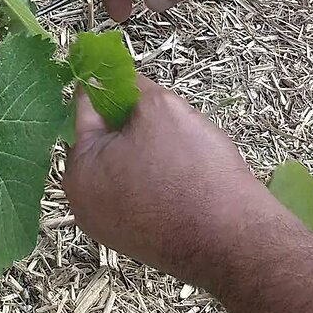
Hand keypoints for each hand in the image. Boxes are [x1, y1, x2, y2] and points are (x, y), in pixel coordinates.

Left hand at [62, 74, 288, 287]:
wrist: (234, 241)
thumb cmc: (192, 170)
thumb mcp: (160, 107)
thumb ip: (132, 87)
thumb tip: (120, 78)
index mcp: (78, 170)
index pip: (85, 109)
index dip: (110, 85)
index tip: (128, 72)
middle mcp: (82, 203)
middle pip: (103, 140)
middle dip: (131, 122)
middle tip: (166, 116)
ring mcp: (108, 226)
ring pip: (123, 166)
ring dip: (145, 149)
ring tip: (181, 147)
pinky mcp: (136, 240)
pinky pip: (138, 193)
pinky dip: (155, 177)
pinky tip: (183, 175)